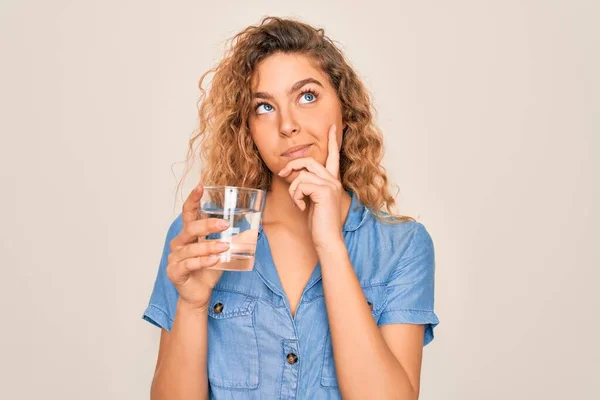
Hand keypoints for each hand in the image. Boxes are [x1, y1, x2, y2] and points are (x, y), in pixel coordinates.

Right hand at [166, 183, 229, 309]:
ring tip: (224, 247)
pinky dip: (202, 262)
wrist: (198, 294)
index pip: (188, 213)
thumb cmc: (208, 270)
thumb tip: (252, 229)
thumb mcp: (221, 252)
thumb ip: (230, 239)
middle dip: (207, 225)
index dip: (193, 199)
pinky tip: (214, 260)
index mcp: (188, 234)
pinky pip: (189, 264)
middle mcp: (179, 243)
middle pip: (190, 228)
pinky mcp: (175, 272)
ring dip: (209, 246)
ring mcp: (175, 258)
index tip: (201, 186)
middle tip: (224, 224)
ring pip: (191, 248)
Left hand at [278, 124, 343, 247]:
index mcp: (332, 182)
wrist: (327, 240)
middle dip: (293, 165)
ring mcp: (330, 185)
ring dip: (293, 188)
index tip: (333, 127)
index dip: (333, 141)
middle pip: (310, 161)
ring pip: (302, 173)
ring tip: (298, 202)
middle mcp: (334, 181)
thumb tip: (293, 176)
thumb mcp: (311, 201)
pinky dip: (296, 196)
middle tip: (282, 173)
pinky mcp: (324, 191)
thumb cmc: (319, 224)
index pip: (333, 157)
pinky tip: (302, 207)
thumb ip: (307, 187)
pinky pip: (301, 184)